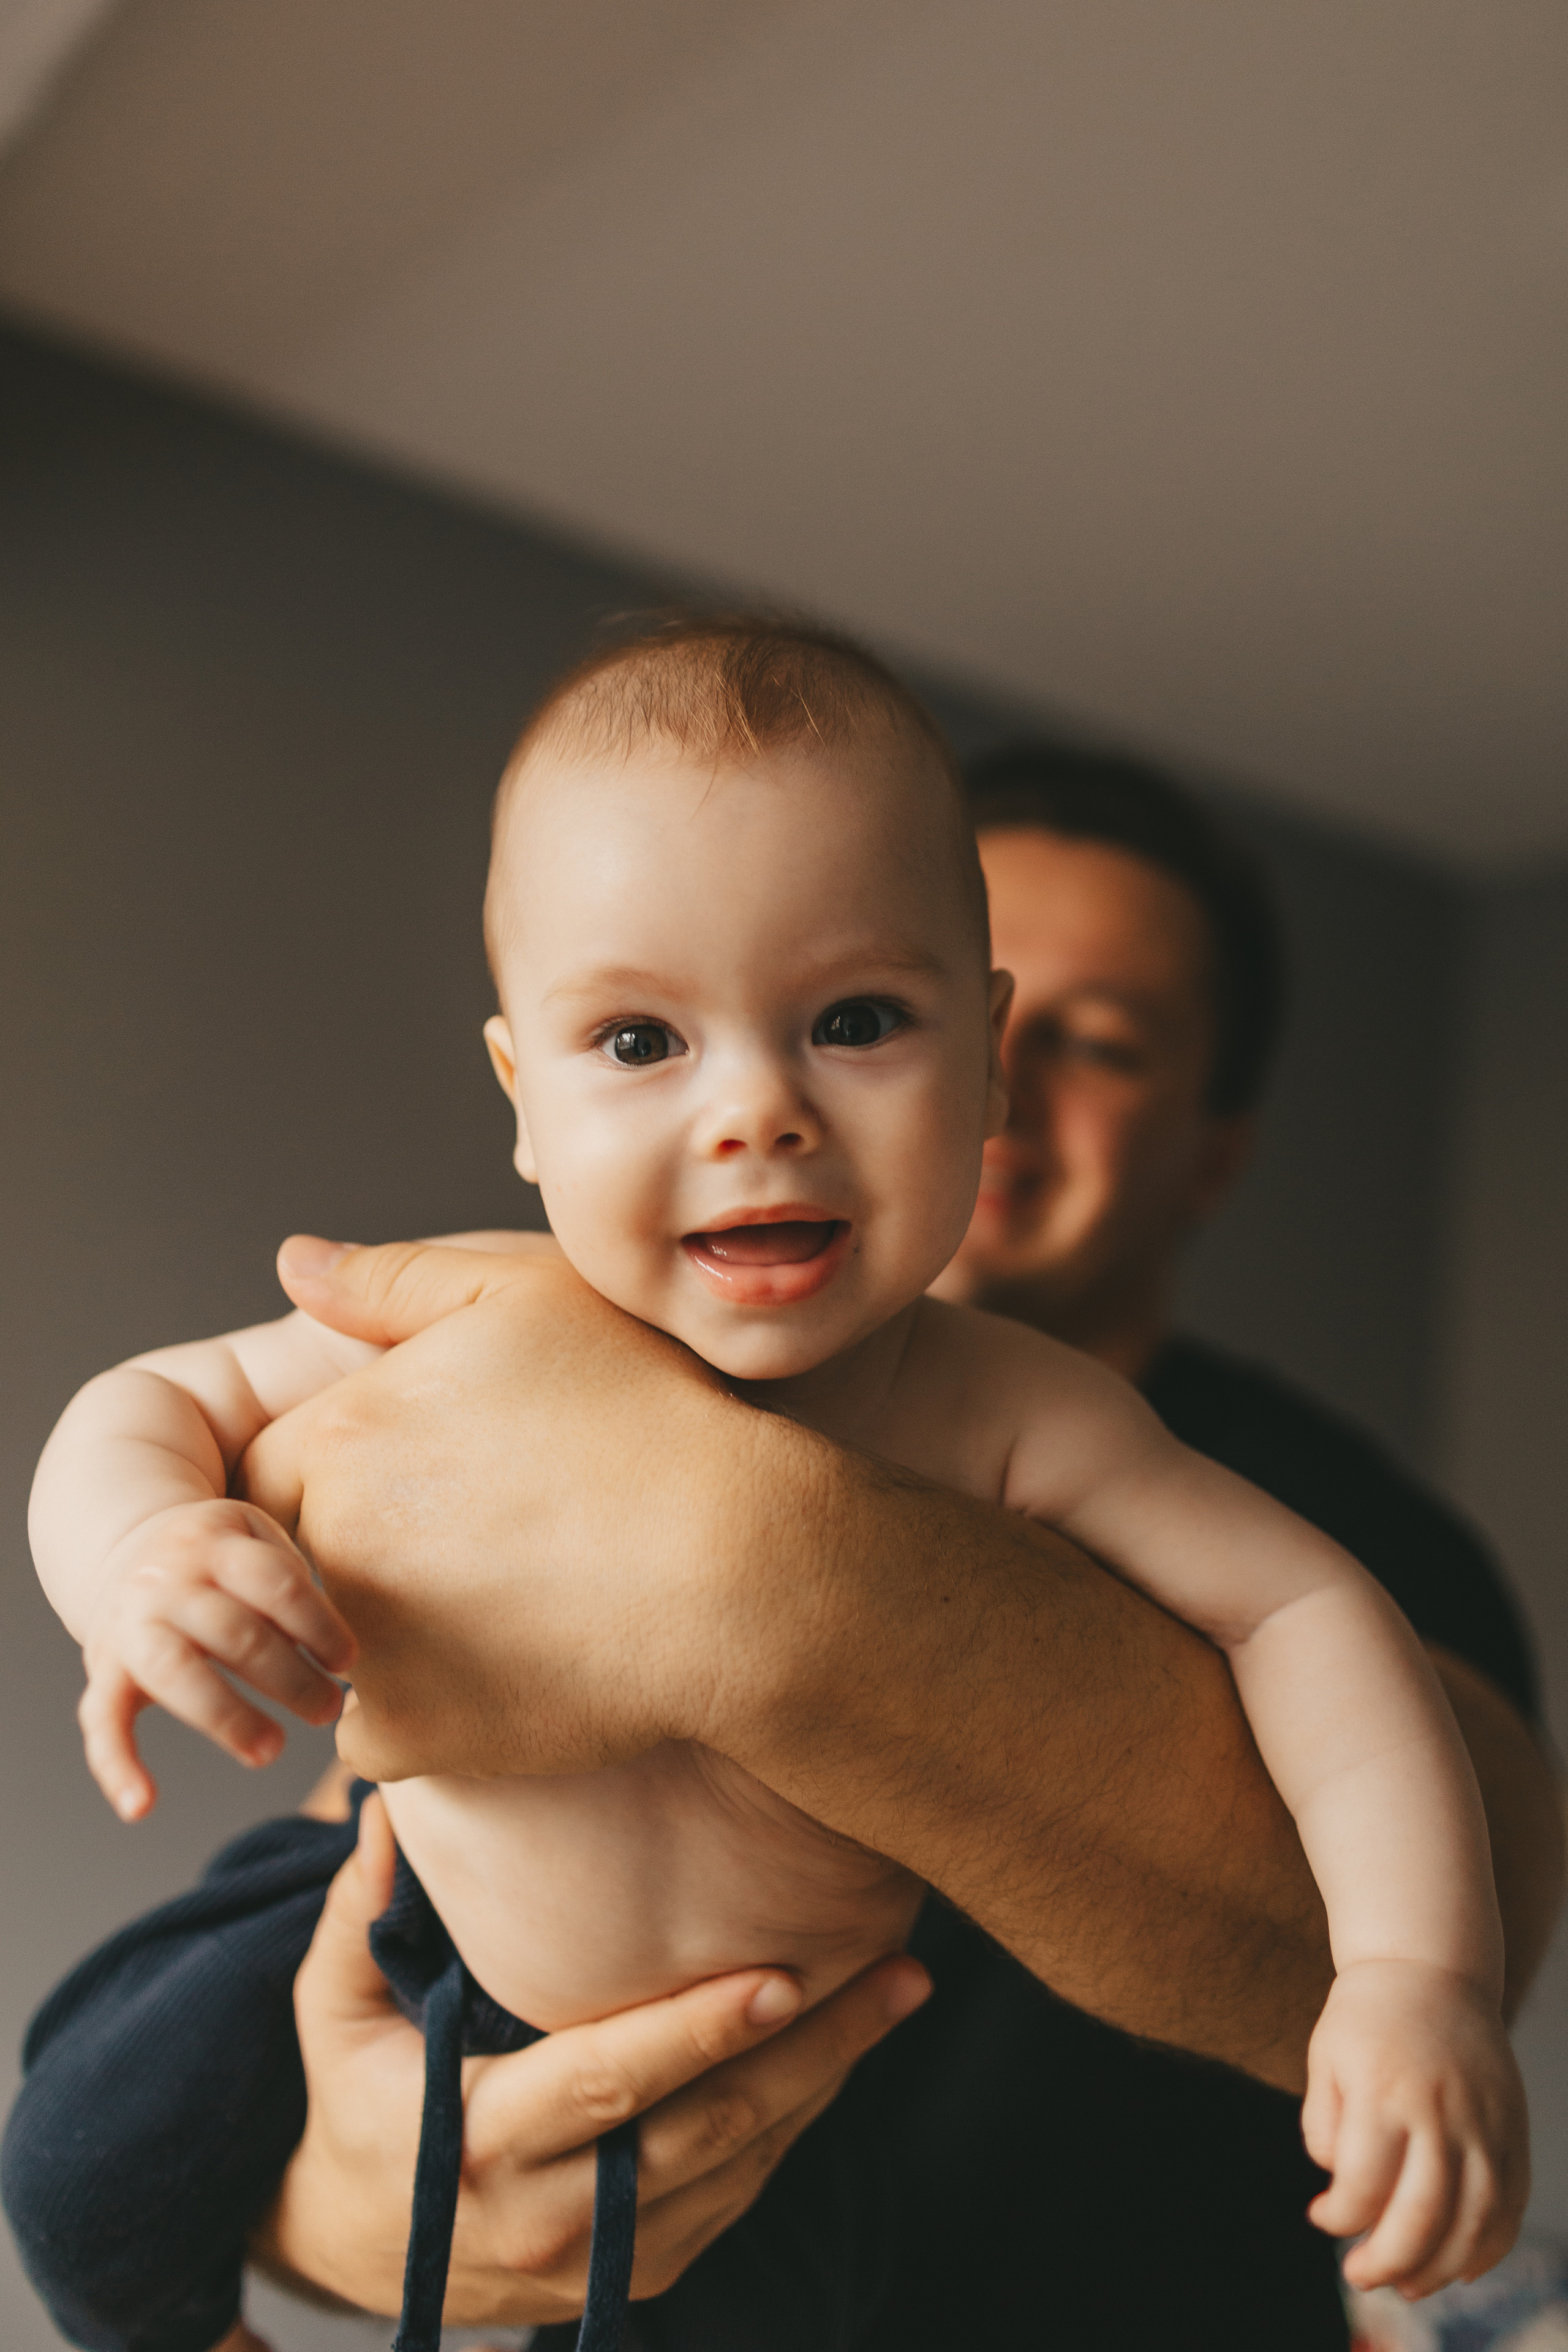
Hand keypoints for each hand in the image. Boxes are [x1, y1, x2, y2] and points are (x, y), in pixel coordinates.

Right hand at [79, 1497, 354, 1819]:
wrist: (123, 1548)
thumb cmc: (219, 1558)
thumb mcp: (254, 1541)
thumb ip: (292, 1583)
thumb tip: (345, 1658)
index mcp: (217, 1544)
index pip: (277, 1584)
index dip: (318, 1625)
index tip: (349, 1662)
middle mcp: (169, 1581)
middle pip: (234, 1633)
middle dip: (288, 1678)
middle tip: (327, 1711)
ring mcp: (131, 1625)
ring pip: (175, 1673)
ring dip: (226, 1717)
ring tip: (271, 1751)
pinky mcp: (104, 1669)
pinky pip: (102, 1719)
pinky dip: (116, 1766)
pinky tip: (142, 1806)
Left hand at [238, 1237, 757, 1782]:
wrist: (740, 1570)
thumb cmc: (650, 1420)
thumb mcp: (529, 1300)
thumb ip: (394, 1279)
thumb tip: (292, 1263)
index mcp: (347, 1430)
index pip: (271, 1465)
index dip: (341, 1472)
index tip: (431, 1483)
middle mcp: (333, 1538)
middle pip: (301, 1552)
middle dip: (362, 1551)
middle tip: (482, 1546)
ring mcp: (364, 1646)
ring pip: (335, 1642)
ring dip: (392, 1631)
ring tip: (509, 1602)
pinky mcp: (409, 1735)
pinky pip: (379, 1729)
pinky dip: (429, 1710)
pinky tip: (516, 1668)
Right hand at [252, 1794, 930, 2323]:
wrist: (355, 2249)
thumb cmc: (354, 2100)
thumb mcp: (330, 2013)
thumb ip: (358, 1917)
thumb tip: (387, 1806)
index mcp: (478, 2143)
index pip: (608, 2082)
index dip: (697, 2033)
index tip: (781, 1975)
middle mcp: (549, 2216)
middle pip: (707, 2129)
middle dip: (813, 2048)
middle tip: (897, 1969)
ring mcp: (603, 2256)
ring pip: (742, 2163)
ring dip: (829, 2077)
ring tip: (903, 1988)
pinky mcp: (642, 2269)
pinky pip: (739, 2190)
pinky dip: (798, 2118)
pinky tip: (849, 2046)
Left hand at [1302, 1958, 1528, 2295]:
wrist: (1431, 1968)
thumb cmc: (1365, 2018)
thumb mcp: (1324, 2057)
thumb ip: (1323, 2125)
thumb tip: (1339, 2186)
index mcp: (1383, 2091)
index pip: (1363, 2184)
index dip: (1340, 2218)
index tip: (1322, 2217)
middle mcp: (1439, 2110)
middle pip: (1423, 2213)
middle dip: (1389, 2260)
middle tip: (1360, 2275)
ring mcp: (1484, 2121)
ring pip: (1474, 2219)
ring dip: (1441, 2267)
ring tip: (1407, 2284)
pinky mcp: (1511, 2128)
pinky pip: (1510, 2203)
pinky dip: (1489, 2246)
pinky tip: (1460, 2267)